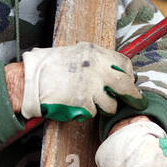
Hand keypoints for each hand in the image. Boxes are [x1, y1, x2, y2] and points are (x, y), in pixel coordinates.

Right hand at [20, 42, 147, 121]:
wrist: (30, 81)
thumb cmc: (48, 67)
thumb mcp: (75, 54)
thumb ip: (95, 61)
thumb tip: (111, 70)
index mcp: (95, 54)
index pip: (123, 64)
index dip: (128, 74)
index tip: (129, 80)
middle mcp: (96, 69)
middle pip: (125, 85)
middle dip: (132, 96)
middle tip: (136, 102)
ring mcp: (91, 88)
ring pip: (111, 104)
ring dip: (105, 107)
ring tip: (91, 102)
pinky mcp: (84, 104)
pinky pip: (93, 112)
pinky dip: (87, 111)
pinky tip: (76, 105)